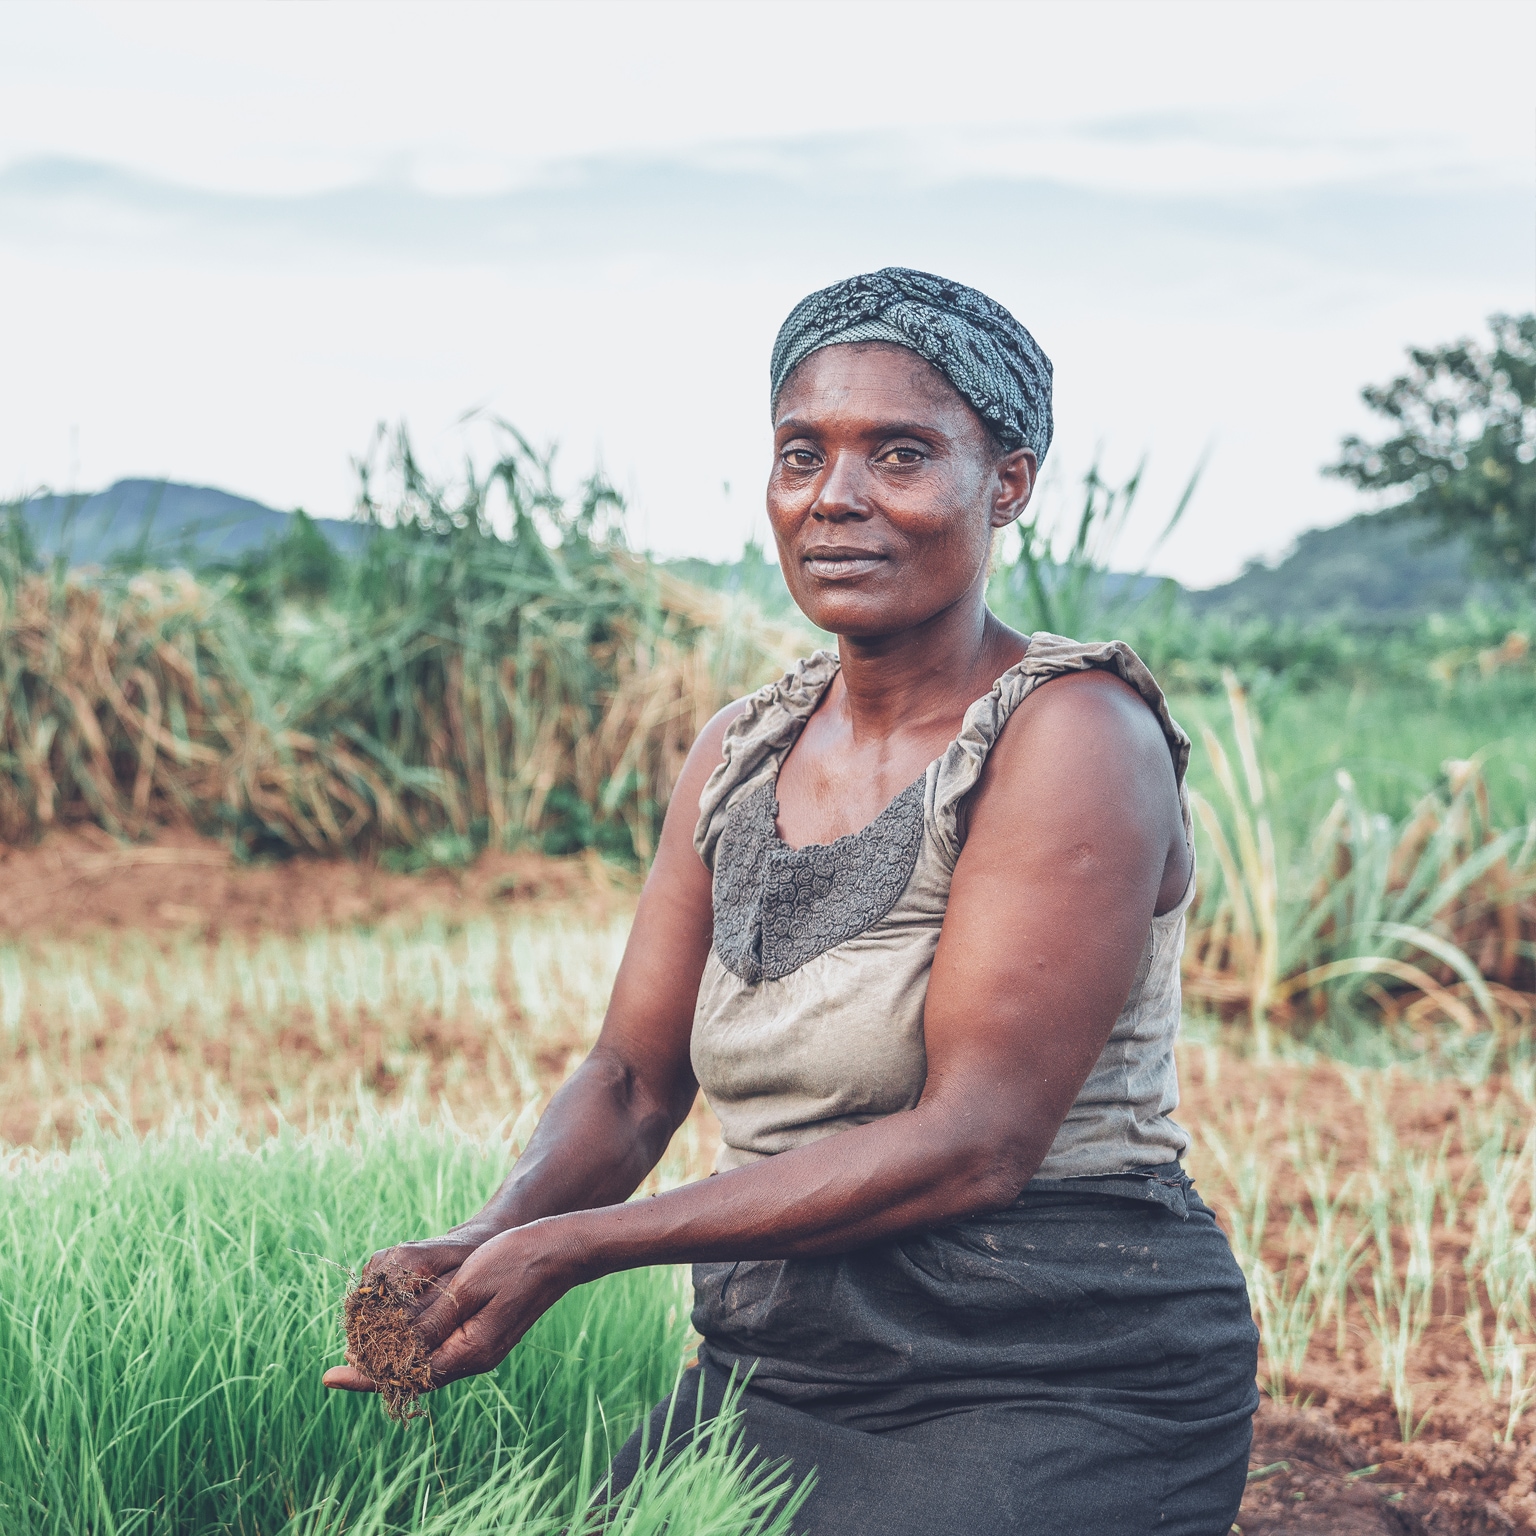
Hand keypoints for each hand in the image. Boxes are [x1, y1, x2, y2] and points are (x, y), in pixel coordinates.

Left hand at [324, 1222, 579, 1392]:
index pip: (408, 1375)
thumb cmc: (516, 1259)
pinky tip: (401, 1332)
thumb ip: (433, 1319)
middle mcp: (475, 1358)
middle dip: (378, 1370)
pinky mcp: (486, 1337)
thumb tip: (398, 1348)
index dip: (367, 1376)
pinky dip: (418, 1344)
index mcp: (470, 1350)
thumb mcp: (468, 1286)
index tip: (330, 1377)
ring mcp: (482, 1349)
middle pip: (416, 1375)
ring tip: (361, 1348)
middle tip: (339, 1361)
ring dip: (396, 1357)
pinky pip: (442, 1349)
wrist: (560, 1252)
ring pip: (428, 1363)